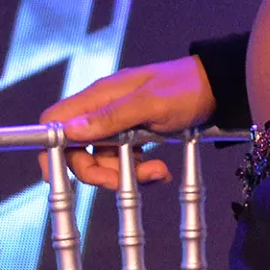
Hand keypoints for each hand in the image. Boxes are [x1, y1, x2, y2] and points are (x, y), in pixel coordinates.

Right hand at [39, 57, 217, 187]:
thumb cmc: (185, 88)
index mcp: (99, 96)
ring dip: (128, 174)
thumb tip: (69, 130)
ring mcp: (120, 123)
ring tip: (159, 173)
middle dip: (97, 171)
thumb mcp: (150, 104)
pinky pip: (128, 160)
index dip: (50, 149)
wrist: (218, 87)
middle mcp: (103, 110)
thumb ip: (111, 117)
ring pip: (106, 159)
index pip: (55, 122)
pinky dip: (142, 170)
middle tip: (120, 182)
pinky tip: (162, 172)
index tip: (57, 175)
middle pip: (79, 149)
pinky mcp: (137, 134)